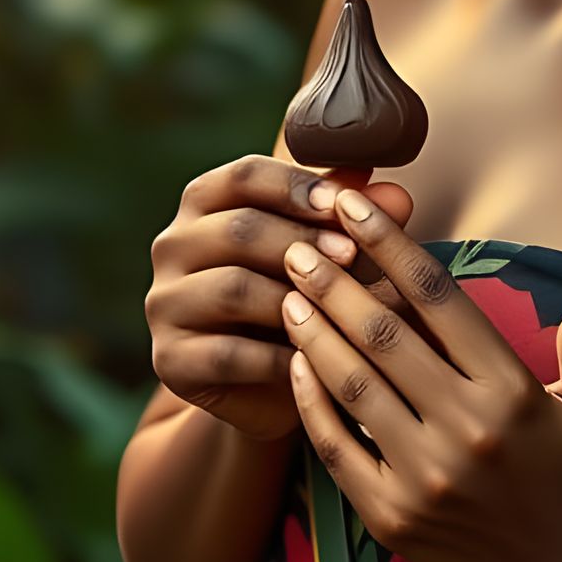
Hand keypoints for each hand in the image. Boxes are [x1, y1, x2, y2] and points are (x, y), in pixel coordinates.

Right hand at [146, 156, 415, 442]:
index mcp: (205, 201)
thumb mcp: (329, 252)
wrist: (273, 385)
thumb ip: (354, 219)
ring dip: (293, 298)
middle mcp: (172, 245)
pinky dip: (277, 354)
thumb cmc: (306, 297)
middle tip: (350, 255)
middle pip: (238, 229)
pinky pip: (228, 353)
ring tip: (339, 309)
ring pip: (231, 289)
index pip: (245, 175)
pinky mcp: (169, 360)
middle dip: (301, 241)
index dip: (296, 186)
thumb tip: (398, 197)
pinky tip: (316, 357)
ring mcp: (164, 304)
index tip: (343, 204)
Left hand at [280, 184, 561, 561]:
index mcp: (509, 390)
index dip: (391, 243)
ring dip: (314, 333)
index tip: (353, 203)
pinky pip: (337, 448)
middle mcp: (465, 430)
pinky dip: (312, 401)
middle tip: (299, 245)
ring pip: (352, 386)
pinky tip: (296, 363)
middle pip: (383, 335)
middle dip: (334, 282)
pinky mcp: (392, 518)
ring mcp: (424, 478)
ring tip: (288, 293)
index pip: (439, 298)